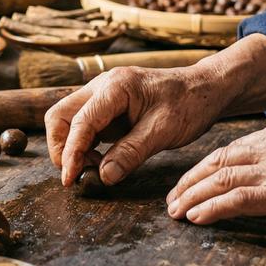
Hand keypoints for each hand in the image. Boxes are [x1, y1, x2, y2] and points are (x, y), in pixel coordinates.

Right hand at [45, 64, 229, 186]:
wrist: (205, 89)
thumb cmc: (189, 104)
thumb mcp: (163, 131)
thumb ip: (131, 153)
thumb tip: (103, 176)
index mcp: (115, 87)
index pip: (79, 122)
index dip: (70, 153)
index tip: (70, 179)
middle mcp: (102, 86)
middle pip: (59, 115)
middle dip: (61, 147)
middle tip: (77, 174)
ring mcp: (102, 95)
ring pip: (67, 120)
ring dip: (71, 146)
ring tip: (92, 169)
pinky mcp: (107, 107)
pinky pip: (84, 125)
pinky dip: (83, 144)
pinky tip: (101, 160)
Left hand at [165, 117, 265, 228]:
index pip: (235, 148)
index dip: (208, 166)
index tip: (194, 179)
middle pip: (220, 161)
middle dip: (191, 180)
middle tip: (174, 197)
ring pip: (221, 179)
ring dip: (193, 196)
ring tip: (176, 211)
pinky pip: (236, 200)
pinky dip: (212, 208)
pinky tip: (196, 217)